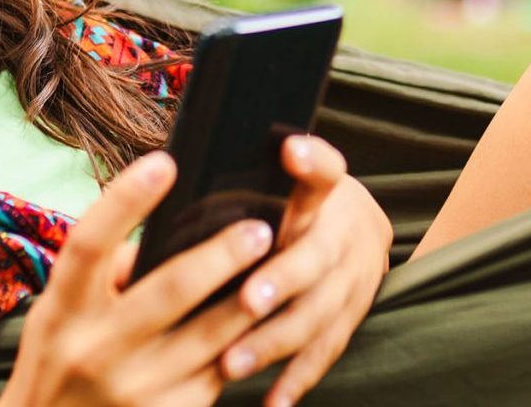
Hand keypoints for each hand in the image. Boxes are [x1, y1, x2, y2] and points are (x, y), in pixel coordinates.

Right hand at [0, 153, 273, 406]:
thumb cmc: (62, 357)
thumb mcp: (62, 312)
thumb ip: (107, 273)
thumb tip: (177, 229)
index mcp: (61, 310)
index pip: (89, 244)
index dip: (126, 200)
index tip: (164, 161)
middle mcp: (92, 350)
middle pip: (169, 290)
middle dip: (222, 255)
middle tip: (261, 226)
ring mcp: (131, 390)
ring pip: (209, 337)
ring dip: (249, 297)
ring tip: (279, 261)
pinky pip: (215, 375)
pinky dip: (242, 344)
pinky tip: (266, 318)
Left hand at [215, 135, 391, 406]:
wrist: (360, 230)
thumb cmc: (292, 203)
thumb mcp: (282, 181)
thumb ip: (245, 181)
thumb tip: (170, 174)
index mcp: (320, 197)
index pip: (324, 169)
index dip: (312, 160)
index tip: (289, 149)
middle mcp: (340, 237)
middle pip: (316, 257)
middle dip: (282, 278)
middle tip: (248, 298)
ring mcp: (351, 282)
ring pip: (316, 314)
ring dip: (275, 339)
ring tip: (233, 362)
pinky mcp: (350, 317)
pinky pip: (325, 352)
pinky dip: (297, 378)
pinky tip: (271, 402)